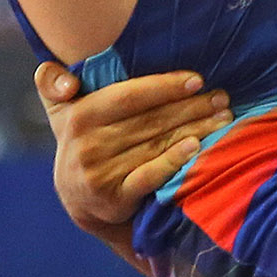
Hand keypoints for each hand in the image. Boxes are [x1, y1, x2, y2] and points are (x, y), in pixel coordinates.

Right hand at [38, 63, 228, 236]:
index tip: (198, 79)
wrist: (79, 195)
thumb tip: (65, 81)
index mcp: (80, 116)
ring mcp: (101, 172)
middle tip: (222, 98)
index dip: (165, 86)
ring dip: (196, 129)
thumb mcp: (61, 109)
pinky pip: (150, 175)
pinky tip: (198, 147)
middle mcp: (88, 144)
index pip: (130, 96)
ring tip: (224, 118)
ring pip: (157, 144)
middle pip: (151, 120)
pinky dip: (174, 160)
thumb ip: (52, 83)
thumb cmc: (82, 138)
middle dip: (191, 107)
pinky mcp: (116, 197)